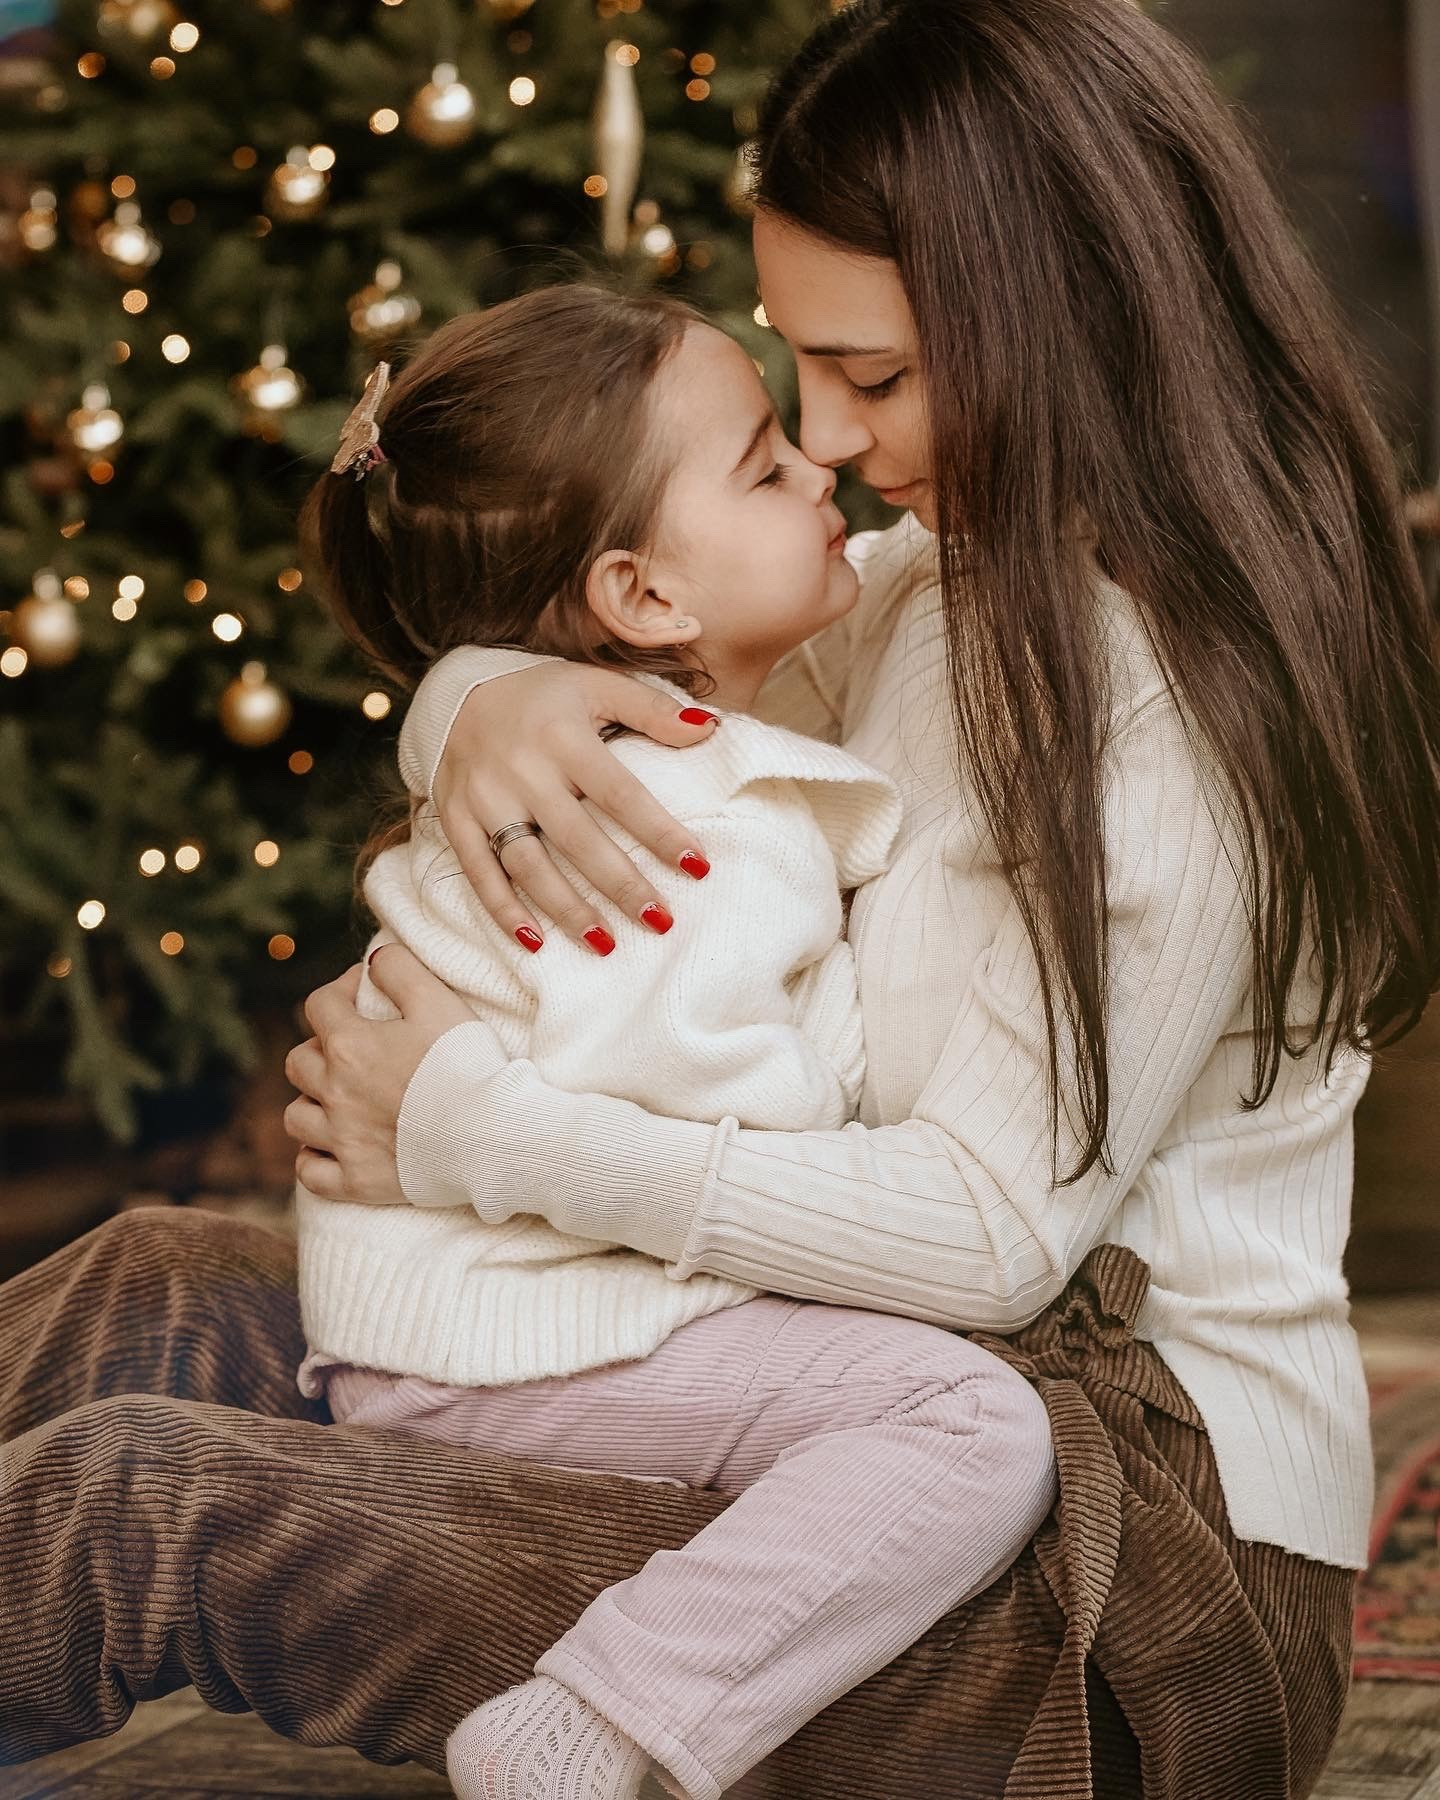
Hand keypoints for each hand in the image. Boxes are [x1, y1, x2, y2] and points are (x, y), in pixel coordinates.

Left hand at [283, 946, 487, 1203]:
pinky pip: (310, 1172)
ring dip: (312, 1102)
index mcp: (350, 1045)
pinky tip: (335, 1147)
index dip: (340, 990)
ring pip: (296, 1117)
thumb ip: (399, 969)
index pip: (319, 1005)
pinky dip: (315, 1158)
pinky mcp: (357, 1181)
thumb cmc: (469, 1063)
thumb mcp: (439, 1000)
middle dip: (320, 1048)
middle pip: (298, 1062)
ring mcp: (342, 1141)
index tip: (364, 991)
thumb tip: (373, 961)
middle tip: (354, 1048)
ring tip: (340, 1099)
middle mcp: (335, 1092)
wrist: (493, 1133)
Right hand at [434, 663, 718, 949]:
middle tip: (661, 921)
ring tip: (607, 944)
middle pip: (578, 839)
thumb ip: (652, 709)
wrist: (455, 692)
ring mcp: (485, 799)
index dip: (660, 832)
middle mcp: (522, 771)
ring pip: (528, 865)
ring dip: (567, 909)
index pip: (621, 794)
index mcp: (563, 737)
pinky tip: (534, 941)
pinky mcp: (456, 818)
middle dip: (621, 884)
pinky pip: (479, 871)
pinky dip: (503, 910)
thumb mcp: (596, 685)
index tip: (698, 867)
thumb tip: (710, 727)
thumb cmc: (541, 694)